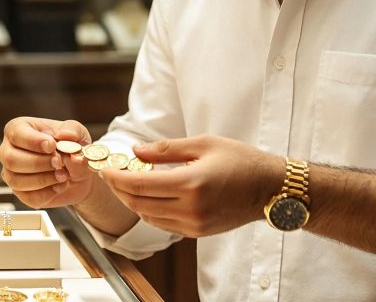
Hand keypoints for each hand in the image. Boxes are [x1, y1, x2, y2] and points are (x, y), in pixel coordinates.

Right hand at [0, 117, 98, 208]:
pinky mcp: (20, 192)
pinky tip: (59, 186)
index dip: (33, 141)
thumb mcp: (77, 132)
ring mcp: (12, 173)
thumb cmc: (72, 146)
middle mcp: (10, 150)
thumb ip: (73, 130)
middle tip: (59, 163)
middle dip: (38, 163)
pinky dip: (48, 194)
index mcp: (19, 128)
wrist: (80, 171)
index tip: (52, 146)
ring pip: (17, 181)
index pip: (16, 133)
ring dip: (44, 179)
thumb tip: (66, 135)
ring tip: (63, 175)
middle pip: (11, 159)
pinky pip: (28, 197)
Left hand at [99, 135, 284, 237]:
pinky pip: (163, 224)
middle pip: (138, 202)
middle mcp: (190, 209)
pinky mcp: (197, 232)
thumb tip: (136, 150)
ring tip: (129, 181)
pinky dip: (150, 209)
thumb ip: (166, 149)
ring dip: (133, 200)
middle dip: (119, 188)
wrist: (270, 189)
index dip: (116, 176)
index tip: (105, 167)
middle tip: (112, 173)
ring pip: (148, 216)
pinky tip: (150, 194)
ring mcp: (193, 224)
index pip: (139, 184)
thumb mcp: (204, 143)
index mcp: (190, 183)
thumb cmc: (241, 160)